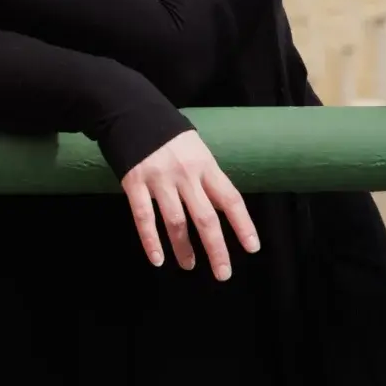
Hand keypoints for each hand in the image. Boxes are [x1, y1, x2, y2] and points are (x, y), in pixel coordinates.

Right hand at [120, 131, 260, 282]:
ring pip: (176, 221)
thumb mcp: (196, 150)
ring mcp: (159, 179)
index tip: (252, 248)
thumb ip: (207, 178)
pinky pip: (144, 217)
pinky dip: (150, 240)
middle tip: (223, 273)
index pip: (230, 199)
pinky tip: (157, 259)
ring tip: (189, 265)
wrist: (133, 112)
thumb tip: (220, 208)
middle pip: (205, 217)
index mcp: (205, 165)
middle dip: (216, 248)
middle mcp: (186, 174)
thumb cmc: (169, 136)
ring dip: (184, 248)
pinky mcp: (135, 183)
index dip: (243, 224)